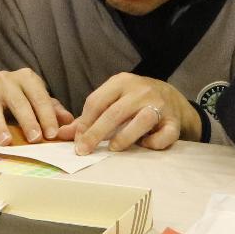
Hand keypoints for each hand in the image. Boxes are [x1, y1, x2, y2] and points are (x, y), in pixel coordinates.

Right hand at [0, 68, 72, 144]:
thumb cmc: (21, 97)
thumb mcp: (38, 100)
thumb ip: (52, 110)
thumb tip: (68, 121)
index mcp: (26, 78)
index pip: (39, 97)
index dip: (47, 116)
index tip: (52, 134)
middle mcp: (6, 80)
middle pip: (18, 101)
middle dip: (27, 121)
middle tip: (35, 139)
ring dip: (0, 125)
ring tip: (6, 141)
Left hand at [61, 73, 194, 154]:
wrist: (172, 98)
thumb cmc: (134, 102)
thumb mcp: (112, 101)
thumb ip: (87, 118)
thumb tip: (60, 134)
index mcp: (121, 82)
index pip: (96, 101)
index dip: (84, 123)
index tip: (77, 140)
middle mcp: (141, 90)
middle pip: (114, 113)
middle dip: (96, 134)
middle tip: (84, 151)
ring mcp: (159, 105)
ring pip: (141, 121)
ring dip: (124, 137)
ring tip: (113, 148)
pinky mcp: (174, 122)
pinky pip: (164, 135)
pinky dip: (153, 143)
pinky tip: (144, 145)